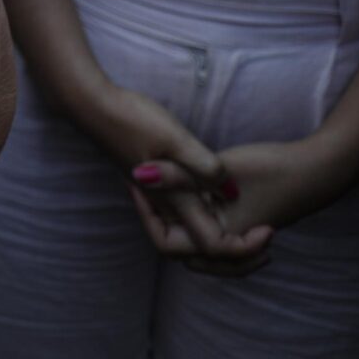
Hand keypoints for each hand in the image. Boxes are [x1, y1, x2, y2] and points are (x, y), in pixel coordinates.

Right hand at [71, 82, 270, 272]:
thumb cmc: (131, 119)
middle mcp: (164, 204)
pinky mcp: (154, 181)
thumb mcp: (176, 139)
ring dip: (220, 236)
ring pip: (191, 231)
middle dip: (234, 253)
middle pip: (199, 250)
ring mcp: (157, 194)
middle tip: (264, 237)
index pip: (212, 245)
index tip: (268, 229)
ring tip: (247, 225)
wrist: (90, 105)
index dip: (244, 246)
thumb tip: (231, 192)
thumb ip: (205, 168)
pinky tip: (218, 194)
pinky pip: (183, 211)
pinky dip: (205, 213)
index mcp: (172, 200)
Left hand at [125, 136, 346, 274]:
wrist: (313, 170)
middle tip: (144, 182)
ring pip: (190, 242)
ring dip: (173, 219)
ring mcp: (234, 238)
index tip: (137, 180)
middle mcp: (226, 247)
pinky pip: (206, 232)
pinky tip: (185, 192)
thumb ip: (176, 175)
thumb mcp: (216, 169)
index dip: (146, 214)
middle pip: (177, 247)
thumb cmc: (269, 170)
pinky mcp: (239, 225)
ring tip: (159, 188)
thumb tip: (137, 172)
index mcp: (218, 241)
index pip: (166, 245)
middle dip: (157, 218)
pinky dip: (191, 217)